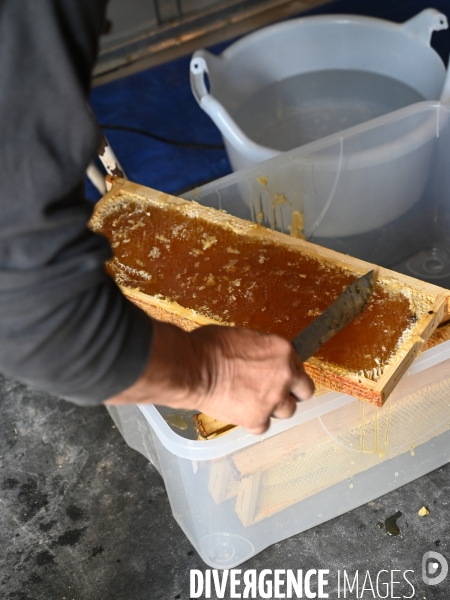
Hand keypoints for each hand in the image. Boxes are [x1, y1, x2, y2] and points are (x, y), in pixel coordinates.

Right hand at [105, 320, 314, 433]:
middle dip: (293, 392)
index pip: (298, 366)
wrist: (192, 368)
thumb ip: (262, 352)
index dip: (287, 371)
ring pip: (287, 411)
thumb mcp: (244, 337)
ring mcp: (273, 400)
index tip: (277, 375)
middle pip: (305, 391)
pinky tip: (240, 412)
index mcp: (283, 350)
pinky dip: (253, 422)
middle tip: (276, 392)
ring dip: (273, 408)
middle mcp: (285, 375)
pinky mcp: (257, 419)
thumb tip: (262, 360)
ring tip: (253, 402)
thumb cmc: (209, 346)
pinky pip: (263, 427)